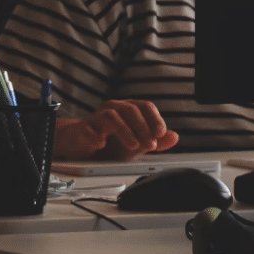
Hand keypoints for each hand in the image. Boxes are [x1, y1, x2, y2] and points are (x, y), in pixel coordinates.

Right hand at [54, 100, 179, 160]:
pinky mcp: (80, 131)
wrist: (79, 148)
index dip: (155, 119)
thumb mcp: (135, 145)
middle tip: (150, 144)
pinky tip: (101, 143)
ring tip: (133, 146)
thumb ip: (153, 141)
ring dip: (125, 131)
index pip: (145, 106)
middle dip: (143, 127)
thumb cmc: (109, 145)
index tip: (161, 133)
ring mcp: (95, 118)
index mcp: (128, 109)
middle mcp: (113, 109)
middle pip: (130, 109)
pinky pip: (87, 130)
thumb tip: (174, 137)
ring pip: (111, 116)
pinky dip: (95, 136)